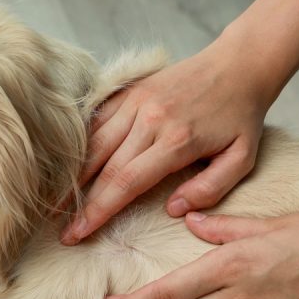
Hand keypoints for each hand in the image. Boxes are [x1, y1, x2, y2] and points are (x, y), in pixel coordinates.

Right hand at [61, 39, 271, 245]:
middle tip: (64, 232)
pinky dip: (81, 146)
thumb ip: (210, 189)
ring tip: (56, 203)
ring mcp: (136, 102)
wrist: (239, 64)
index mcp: (176, 141)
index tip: (79, 234)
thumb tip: (173, 210)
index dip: (99, 211)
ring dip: (73, 177)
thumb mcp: (242, 159)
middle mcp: (150, 119)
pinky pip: (97, 121)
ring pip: (94, 144)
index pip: (126, 183)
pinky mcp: (130, 91)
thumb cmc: (241, 117)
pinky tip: (70, 168)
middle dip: (81, 204)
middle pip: (104, 168)